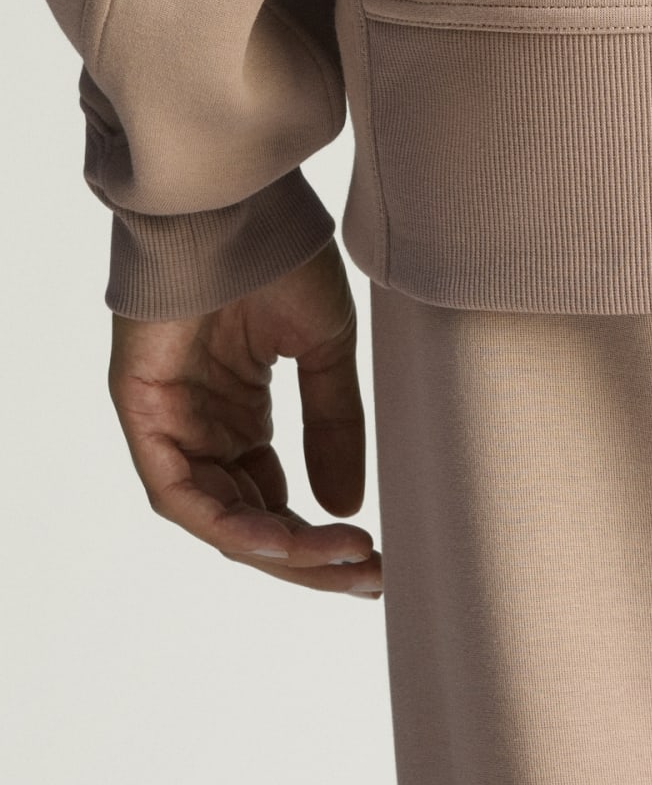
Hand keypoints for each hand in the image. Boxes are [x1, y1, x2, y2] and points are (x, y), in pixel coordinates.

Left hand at [108, 241, 380, 595]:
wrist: (236, 207)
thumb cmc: (278, 259)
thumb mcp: (322, 352)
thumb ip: (332, 427)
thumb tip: (346, 505)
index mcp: (240, 414)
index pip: (273, 501)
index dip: (319, 538)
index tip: (374, 557)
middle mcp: (202, 429)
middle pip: (249, 522)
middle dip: (308, 559)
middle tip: (367, 577)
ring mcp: (170, 425)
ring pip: (218, 519)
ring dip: (279, 550)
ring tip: (341, 560)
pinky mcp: (144, 416)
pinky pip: (181, 494)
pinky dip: (232, 522)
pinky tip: (285, 535)